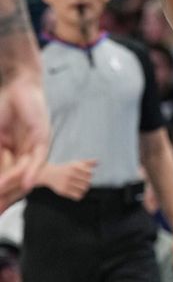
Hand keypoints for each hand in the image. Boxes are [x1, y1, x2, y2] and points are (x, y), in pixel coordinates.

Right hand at [0, 78, 49, 208]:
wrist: (17, 87)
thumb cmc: (3, 111)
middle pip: (16, 181)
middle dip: (7, 196)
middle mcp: (25, 156)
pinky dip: (31, 171)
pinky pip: (37, 158)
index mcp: (13, 157)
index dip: (2, 194)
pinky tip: (26, 183)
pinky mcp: (43, 139)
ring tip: (2, 195)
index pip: (7, 180)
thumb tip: (0, 182)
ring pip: (24, 172)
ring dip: (13, 185)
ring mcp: (35, 148)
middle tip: (0, 210)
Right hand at [45, 159, 96, 199]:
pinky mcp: (63, 191)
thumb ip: (87, 162)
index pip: (89, 173)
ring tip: (82, 187)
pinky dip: (80, 195)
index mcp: (74, 166)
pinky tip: (78, 192)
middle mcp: (70, 174)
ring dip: (85, 189)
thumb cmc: (65, 168)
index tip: (86, 175)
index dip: (90, 175)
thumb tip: (98, 161)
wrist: (49, 174)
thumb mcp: (75, 163)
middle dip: (88, 182)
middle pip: (87, 182)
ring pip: (83, 189)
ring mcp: (66, 183)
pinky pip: (77, 196)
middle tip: (84, 182)